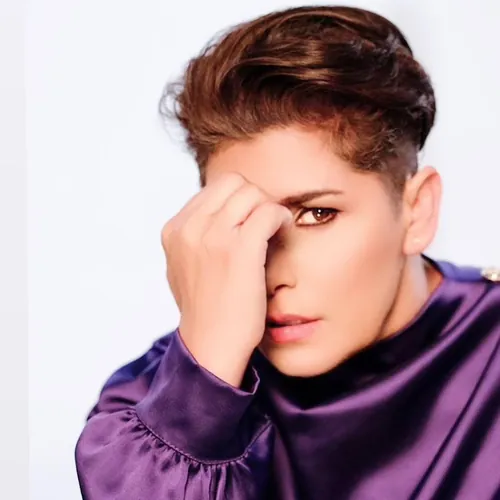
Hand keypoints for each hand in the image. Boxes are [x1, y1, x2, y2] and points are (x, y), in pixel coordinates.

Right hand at [161, 172, 292, 386]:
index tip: (248, 222)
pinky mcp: (240, 250)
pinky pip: (269, 211)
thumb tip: (215, 215)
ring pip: (253, 193)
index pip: (215, 188)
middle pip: (235, 183)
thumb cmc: (205, 309)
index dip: (238, 202)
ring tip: (273, 231)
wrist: (210, 345)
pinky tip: (282, 234)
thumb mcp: (183, 267)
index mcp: (175, 229)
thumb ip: (193, 237)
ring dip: (268, 209)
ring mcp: (213, 237)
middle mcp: (190, 228)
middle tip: (263, 224)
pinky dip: (281, 219)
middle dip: (254, 200)